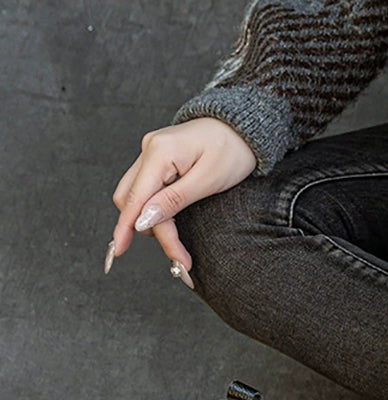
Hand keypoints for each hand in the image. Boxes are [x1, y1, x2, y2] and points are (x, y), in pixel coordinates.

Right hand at [108, 118, 256, 280]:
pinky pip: (146, 189)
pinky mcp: (158, 160)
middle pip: (130, 200)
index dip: (128, 230)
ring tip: (179, 243)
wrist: (242, 128)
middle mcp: (149, 150)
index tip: (119, 253)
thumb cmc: (232, 150)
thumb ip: (173, 201)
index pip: (138, 200)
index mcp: (159, 152)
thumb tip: (143, 221)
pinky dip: (154, 210)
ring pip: (135, 196)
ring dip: (150, 222)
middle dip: (147, 230)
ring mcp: (151, 153)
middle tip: (178, 256)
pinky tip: (171, 224)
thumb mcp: (208, 180)